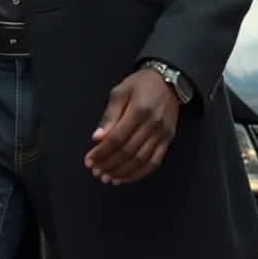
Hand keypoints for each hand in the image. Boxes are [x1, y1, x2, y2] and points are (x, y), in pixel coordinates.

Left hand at [84, 68, 178, 184]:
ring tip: (108, 178)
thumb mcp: (120, 91)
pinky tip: (126, 178)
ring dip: (123, 172)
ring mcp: (162, 134)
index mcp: (138, 110)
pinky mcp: (168, 140)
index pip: (117, 138)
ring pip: (141, 160)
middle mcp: (152, 124)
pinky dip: (139, 173)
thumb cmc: (140, 84)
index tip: (89, 161)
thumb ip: (109, 115)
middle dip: (109, 164)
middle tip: (96, 172)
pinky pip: (154, 162)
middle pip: (128, 151)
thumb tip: (97, 138)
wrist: (168, 80)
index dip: (102, 152)